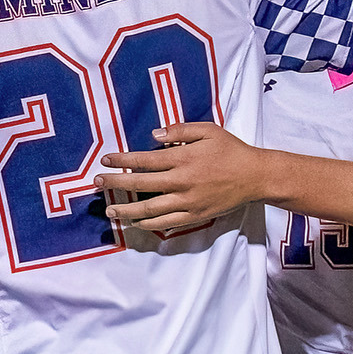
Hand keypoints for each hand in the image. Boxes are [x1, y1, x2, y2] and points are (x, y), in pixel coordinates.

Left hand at [94, 122, 263, 230]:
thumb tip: (153, 135)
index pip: (144, 160)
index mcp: (183, 158)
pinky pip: (166, 223)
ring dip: (126, 210)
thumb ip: (180, 130)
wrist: (255, 177)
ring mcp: (188, 202)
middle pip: (141, 185)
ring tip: (110, 211)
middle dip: (115, 184)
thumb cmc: (231, 150)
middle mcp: (182, 181)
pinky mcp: (195, 216)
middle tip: (96, 184)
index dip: (122, 160)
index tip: (105, 160)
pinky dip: (148, 223)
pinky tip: (135, 222)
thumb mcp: (208, 130)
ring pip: (150, 209)